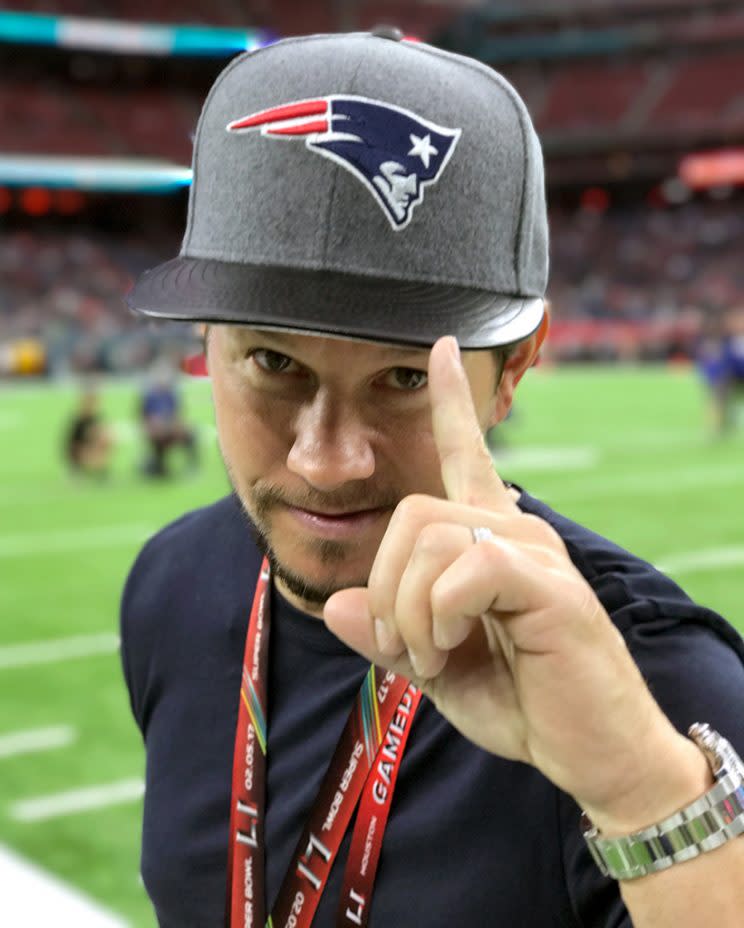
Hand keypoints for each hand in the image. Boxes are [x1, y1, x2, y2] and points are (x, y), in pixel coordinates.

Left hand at [324, 337, 701, 829]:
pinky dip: (439, 618)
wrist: (590, 752)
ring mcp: (535, 552)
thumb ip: (388, 632)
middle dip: (386, 587)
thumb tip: (336, 604)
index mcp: (491, 539)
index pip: (468, 454)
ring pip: (431, 538)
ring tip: (434, 656)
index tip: (439, 346)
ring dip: (410, 612)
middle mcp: (516, 530)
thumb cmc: (521, 700)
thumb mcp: (436, 665)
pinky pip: (467, 569)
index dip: (451, 400)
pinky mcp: (550, 583)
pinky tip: (453, 649)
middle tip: (404, 646)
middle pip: (411, 514)